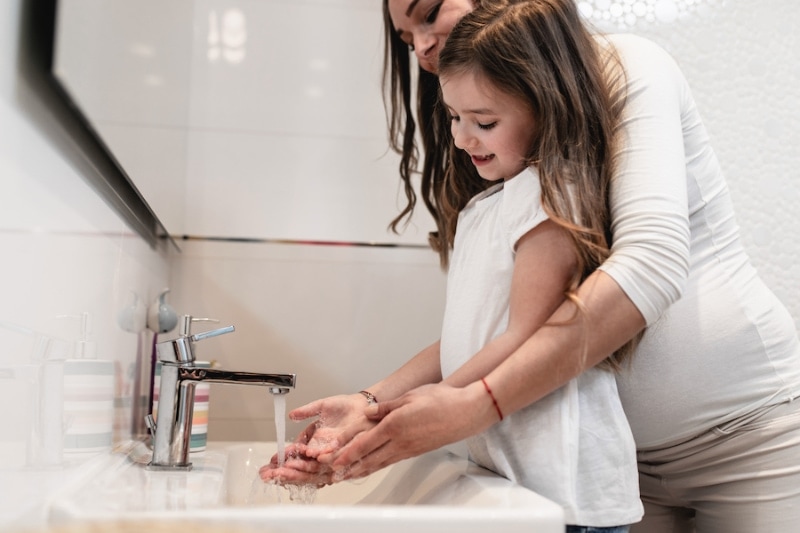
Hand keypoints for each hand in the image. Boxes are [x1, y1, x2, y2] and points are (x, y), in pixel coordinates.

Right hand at [258, 393, 376, 484]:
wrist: (365, 405)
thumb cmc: (345, 406)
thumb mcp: (321, 406)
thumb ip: (307, 412)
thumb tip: (291, 415)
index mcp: (314, 440)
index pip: (295, 453)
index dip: (283, 457)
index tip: (271, 461)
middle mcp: (322, 449)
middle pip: (301, 464)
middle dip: (285, 469)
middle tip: (271, 473)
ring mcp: (332, 451)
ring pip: (313, 465)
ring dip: (298, 467)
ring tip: (286, 469)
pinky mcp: (344, 451)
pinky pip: (330, 457)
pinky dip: (319, 458)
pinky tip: (309, 457)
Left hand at [328, 382, 491, 479]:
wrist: (464, 412)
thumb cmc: (440, 400)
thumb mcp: (409, 397)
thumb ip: (385, 407)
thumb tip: (368, 413)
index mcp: (394, 426)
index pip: (364, 443)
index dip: (347, 453)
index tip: (334, 459)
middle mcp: (400, 441)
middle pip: (369, 458)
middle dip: (350, 467)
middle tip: (335, 474)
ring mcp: (409, 448)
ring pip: (381, 462)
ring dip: (363, 469)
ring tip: (349, 475)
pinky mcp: (417, 450)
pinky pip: (393, 460)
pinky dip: (380, 465)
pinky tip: (376, 466)